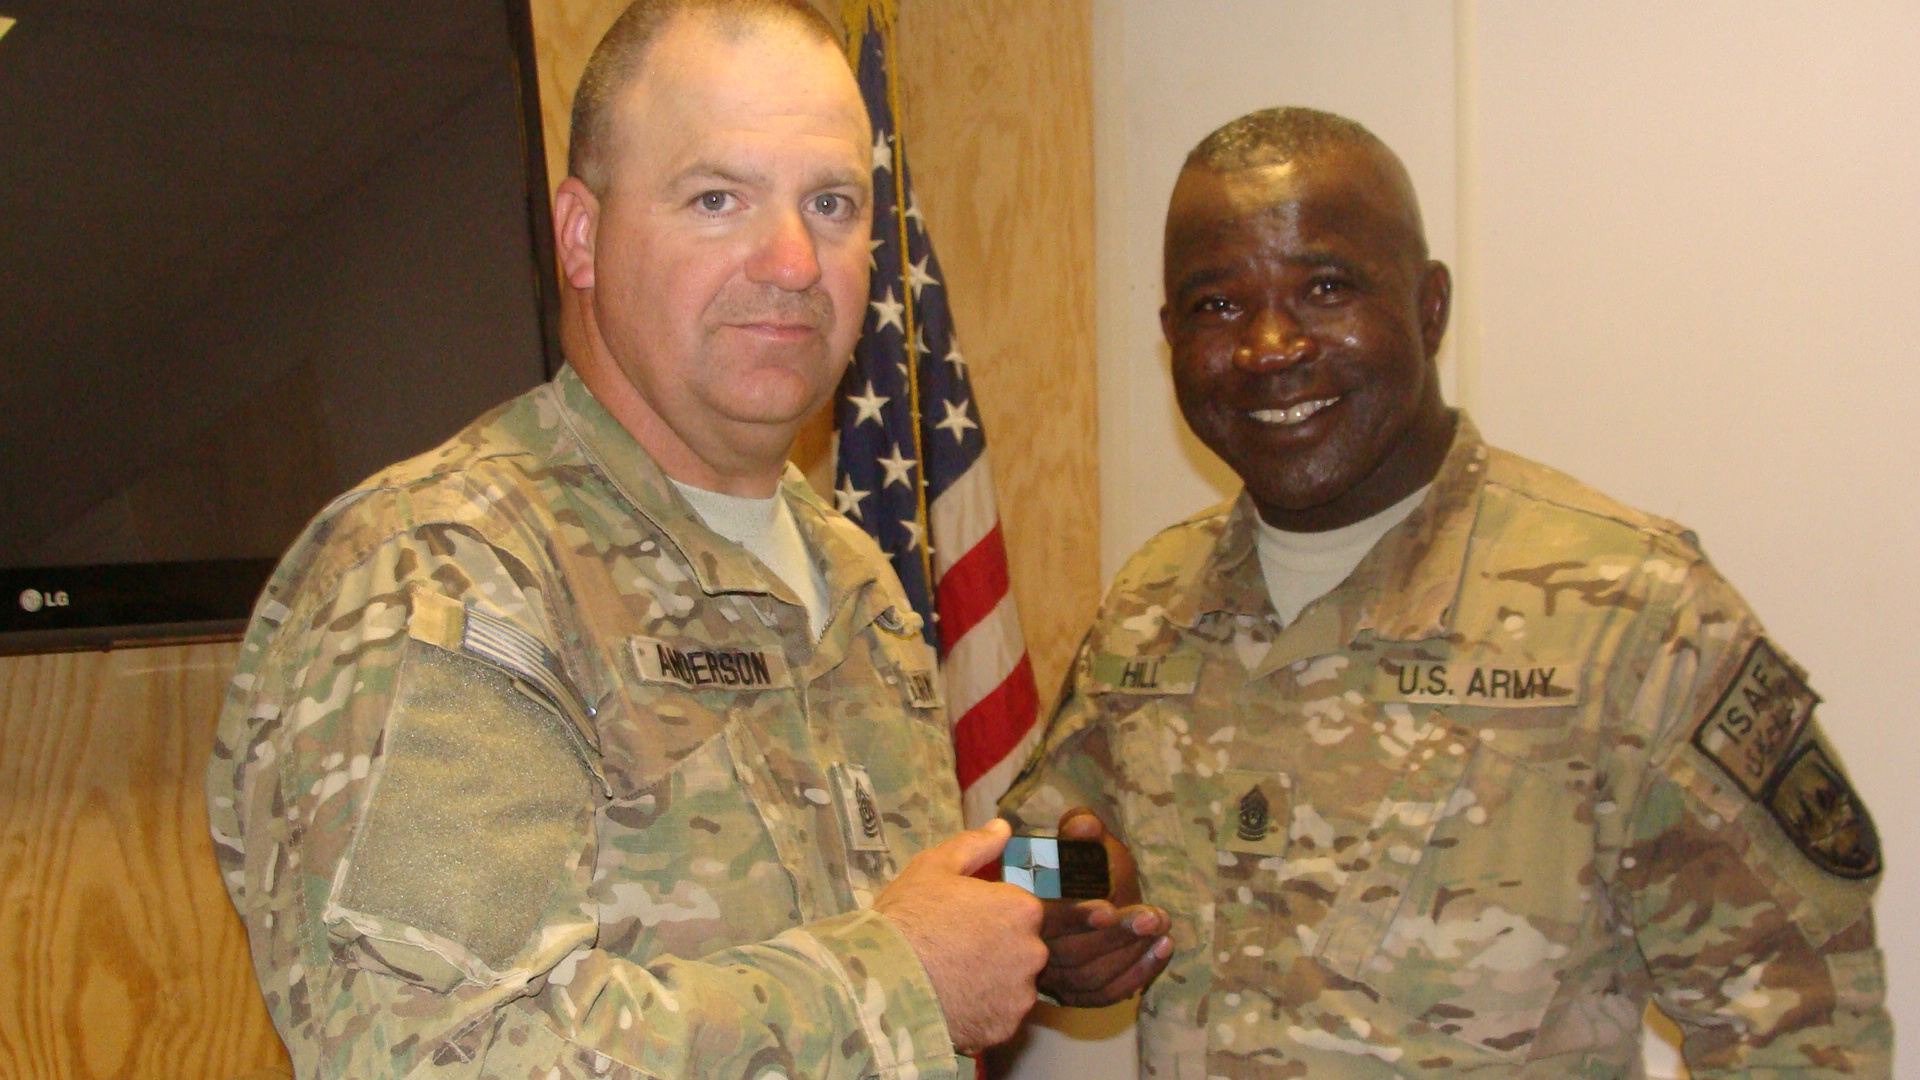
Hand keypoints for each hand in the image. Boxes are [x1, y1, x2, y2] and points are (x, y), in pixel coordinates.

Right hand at [874, 818, 1047, 1052]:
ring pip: (1013, 984)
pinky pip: (999, 1015)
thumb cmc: (908, 918)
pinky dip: (982, 1011)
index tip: (962, 922)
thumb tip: (1002, 827)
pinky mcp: (1005, 1028)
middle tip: (955, 951)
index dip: (990, 915)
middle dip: (996, 949)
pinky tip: (952, 1002)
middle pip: (1022, 948)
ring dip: (992, 982)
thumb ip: (976, 845)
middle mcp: (1033, 952)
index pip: (1021, 911)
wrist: (883, 981)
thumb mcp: (934, 867)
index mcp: (1022, 909)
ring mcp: (1020, 994)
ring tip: (951, 979)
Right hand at [1036, 808, 1171, 1007]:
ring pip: (1091, 978)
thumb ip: (1080, 829)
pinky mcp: (1075, 994)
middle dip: (1117, 937)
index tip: (1111, 908)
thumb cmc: (1082, 866)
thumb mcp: (1080, 841)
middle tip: (1154, 918)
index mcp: (1026, 911)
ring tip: (1163, 929)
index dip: (1077, 917)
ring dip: (1131, 956)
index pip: (1046, 921)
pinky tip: (1163, 949)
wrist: (1083, 895)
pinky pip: (1105, 995)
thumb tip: (1083, 824)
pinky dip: (1137, 975)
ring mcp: (1054, 977)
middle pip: (1072, 955)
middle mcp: (1033, 950)